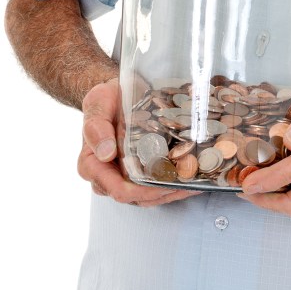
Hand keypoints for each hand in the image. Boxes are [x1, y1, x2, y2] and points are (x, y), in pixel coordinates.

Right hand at [78, 78, 199, 206]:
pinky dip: (176, 183)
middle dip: (165, 193)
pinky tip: (194, 176)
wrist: (117, 92)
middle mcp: (109, 175)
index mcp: (93, 164)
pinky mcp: (142, 171)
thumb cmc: (106, 99)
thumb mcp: (97, 103)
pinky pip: (158, 185)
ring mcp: (127, 176)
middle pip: (139, 197)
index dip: (142, 192)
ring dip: (174, 191)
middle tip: (190, 182)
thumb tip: (105, 153)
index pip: (117, 190)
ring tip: (197, 181)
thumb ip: (96, 126)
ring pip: (152, 196)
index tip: (164, 184)